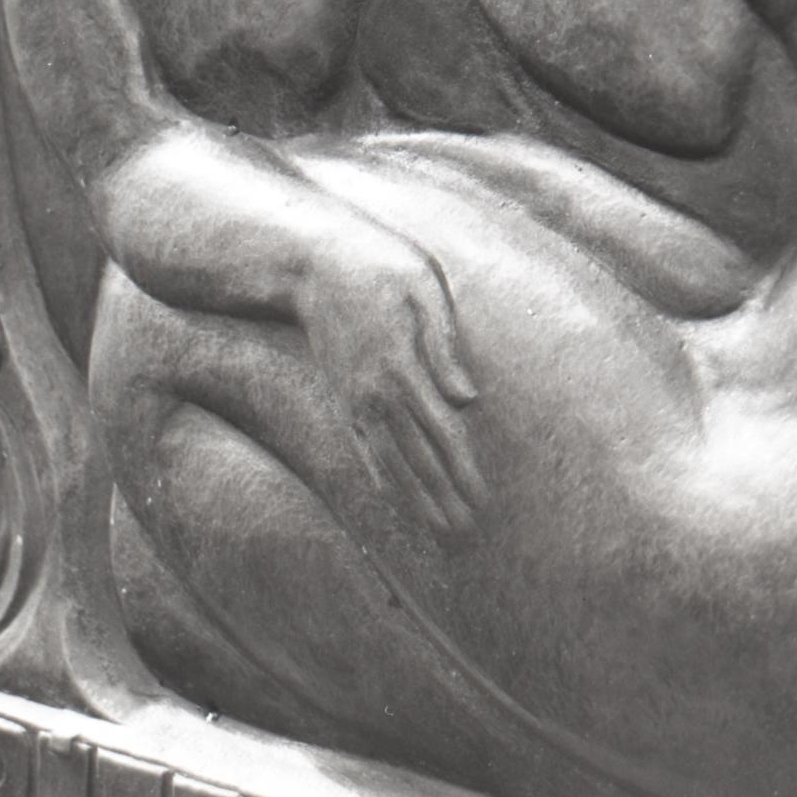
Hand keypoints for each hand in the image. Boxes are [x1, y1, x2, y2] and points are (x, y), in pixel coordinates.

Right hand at [290, 216, 484, 535]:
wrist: (313, 261)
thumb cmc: (379, 265)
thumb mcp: (422, 288)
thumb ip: (443, 345)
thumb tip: (468, 399)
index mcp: (402, 367)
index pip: (441, 432)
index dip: (463, 470)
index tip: (483, 501)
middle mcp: (375, 393)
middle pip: (417, 458)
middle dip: (444, 497)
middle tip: (468, 534)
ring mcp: (355, 399)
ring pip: (389, 462)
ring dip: (416, 499)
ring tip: (440, 530)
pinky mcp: (342, 397)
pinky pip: (364, 448)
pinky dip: (381, 477)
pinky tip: (393, 497)